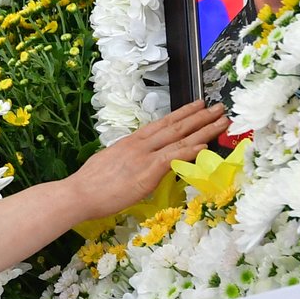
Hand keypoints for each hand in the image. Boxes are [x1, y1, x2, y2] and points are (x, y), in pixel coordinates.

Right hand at [65, 100, 227, 219]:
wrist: (78, 193)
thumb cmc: (90, 184)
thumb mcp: (110, 162)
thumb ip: (128, 160)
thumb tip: (136, 162)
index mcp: (131, 142)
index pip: (162, 124)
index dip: (182, 113)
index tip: (198, 105)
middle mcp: (140, 145)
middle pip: (175, 127)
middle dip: (199, 116)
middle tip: (218, 107)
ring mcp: (144, 157)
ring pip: (180, 139)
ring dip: (203, 129)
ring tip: (221, 120)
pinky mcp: (147, 173)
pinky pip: (173, 158)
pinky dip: (191, 150)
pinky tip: (205, 144)